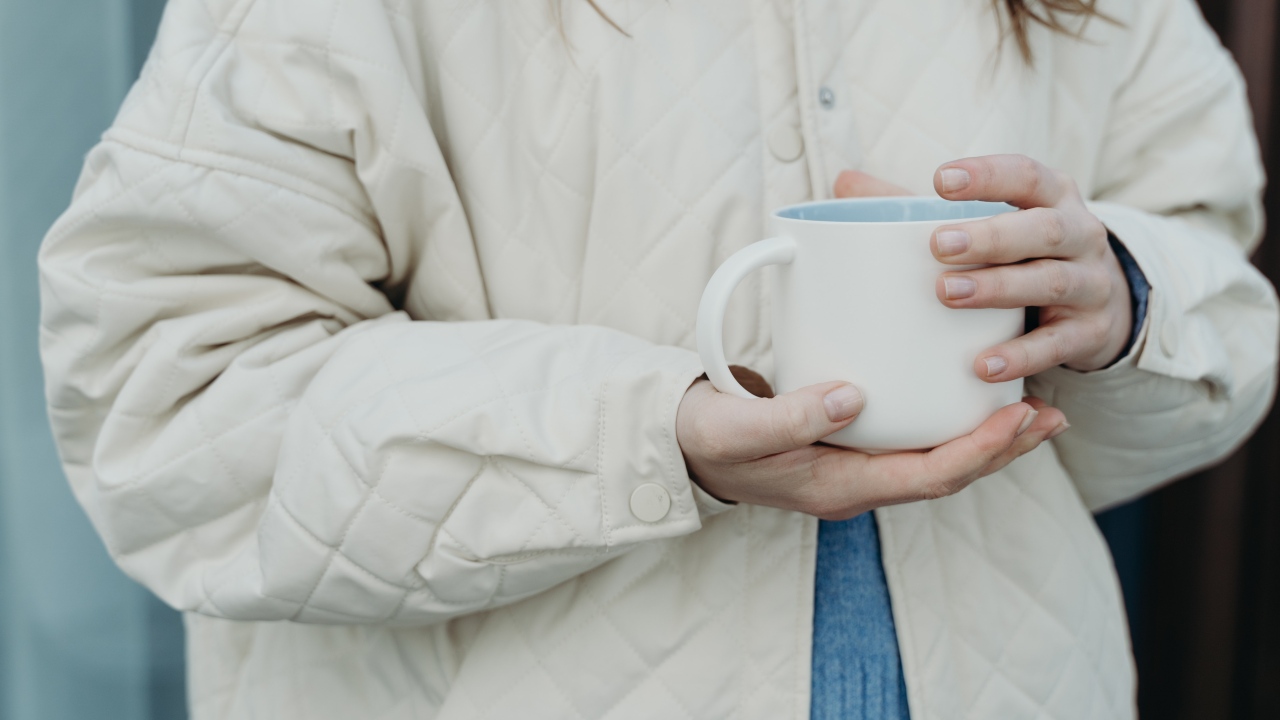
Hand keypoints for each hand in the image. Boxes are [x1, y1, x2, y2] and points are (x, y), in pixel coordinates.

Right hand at [676, 371, 1066, 519]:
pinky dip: (947, 418)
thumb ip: (790, 417)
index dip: (980, 450)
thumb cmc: (707, 436)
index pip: (928, 477)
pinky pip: (913, 436)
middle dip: (1002, 446)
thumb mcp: (737, 428)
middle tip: (1052, 414)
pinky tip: (961, 389)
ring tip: (1030, 405)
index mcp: (837, 487)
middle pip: (948, 472)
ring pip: (936, 457)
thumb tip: (853, 397)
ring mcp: (854, 464)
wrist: (679, 443)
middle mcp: (856, 482)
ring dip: (985, 434)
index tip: (1020, 416)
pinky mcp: (848, 440)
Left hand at [834, 157, 1133, 378]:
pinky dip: (1021, 354)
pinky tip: (982, 365)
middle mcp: (1080, 233)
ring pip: (1050, 281)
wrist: (1098, 302)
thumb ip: (916, 205)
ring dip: (999, 288)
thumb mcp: (985, 221)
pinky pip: (1058, 344)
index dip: (988, 175)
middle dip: (991, 236)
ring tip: (948, 295)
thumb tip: (846, 182)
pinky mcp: (1091, 332)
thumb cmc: (1022, 252)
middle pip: (1042, 229)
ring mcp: (1091, 283)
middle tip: (938, 246)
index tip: (940, 180)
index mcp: (1051, 196)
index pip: (1025, 175)